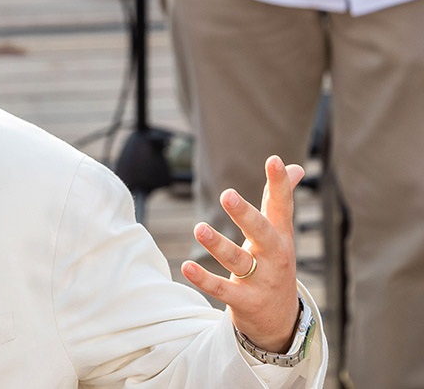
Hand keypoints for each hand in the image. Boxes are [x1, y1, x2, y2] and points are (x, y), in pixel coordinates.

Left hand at [181, 155, 303, 352]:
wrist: (281, 321)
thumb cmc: (274, 265)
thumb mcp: (281, 234)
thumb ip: (279, 201)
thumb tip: (295, 167)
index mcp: (281, 236)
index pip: (281, 206)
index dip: (280, 184)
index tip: (273, 160)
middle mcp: (274, 256)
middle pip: (262, 233)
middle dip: (245, 214)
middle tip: (226, 194)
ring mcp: (261, 281)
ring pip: (238, 261)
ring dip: (218, 245)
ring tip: (199, 228)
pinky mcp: (245, 302)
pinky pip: (222, 290)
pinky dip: (204, 279)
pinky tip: (186, 266)